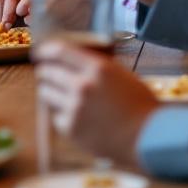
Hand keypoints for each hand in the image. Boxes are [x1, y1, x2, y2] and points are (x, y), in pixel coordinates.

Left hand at [33, 39, 156, 166]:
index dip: (45, 51)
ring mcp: (75, 108)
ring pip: (46, 94)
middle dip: (45, 72)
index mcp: (97, 67)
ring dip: (50, 92)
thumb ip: (95, 67)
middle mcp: (82, 85)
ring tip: (61, 96)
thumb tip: (72, 62)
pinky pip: (56, 117)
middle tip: (46, 75)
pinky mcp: (71, 128)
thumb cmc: (139, 105)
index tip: (39, 53)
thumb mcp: (120, 74)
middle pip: (47, 72)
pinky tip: (77, 117)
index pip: (59, 51)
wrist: (147, 136)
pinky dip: (62, 115)